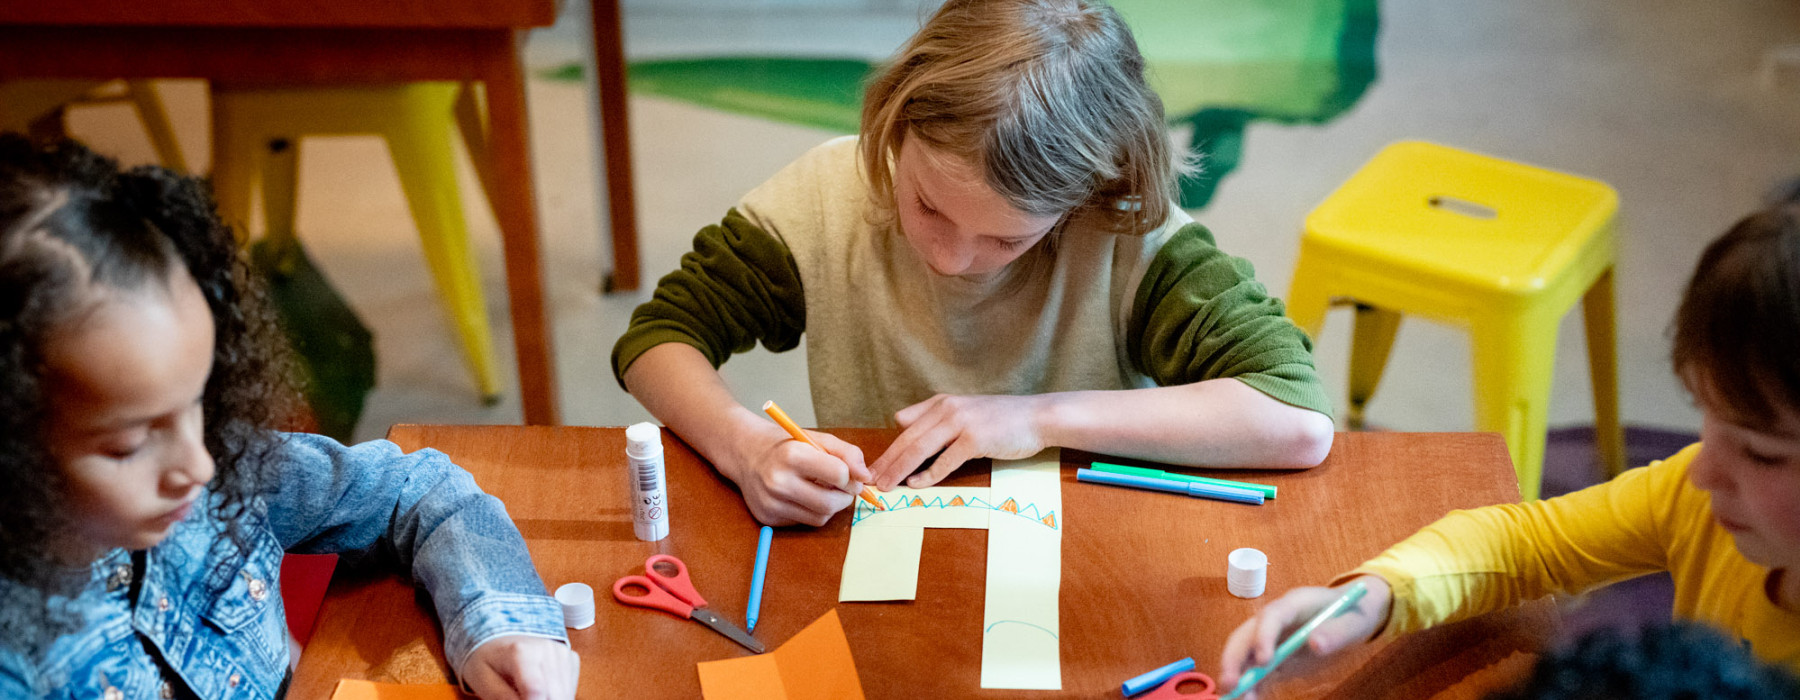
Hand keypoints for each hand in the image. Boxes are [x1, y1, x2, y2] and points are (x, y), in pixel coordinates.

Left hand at [462, 635, 579, 699]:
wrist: (500, 637)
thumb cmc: (489, 658)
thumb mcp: (483, 680)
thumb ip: (501, 697)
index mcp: (521, 652)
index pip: (536, 691)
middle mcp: (547, 649)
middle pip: (554, 695)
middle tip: (520, 697)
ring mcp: (562, 653)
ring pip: (565, 693)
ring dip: (548, 699)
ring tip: (527, 693)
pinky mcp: (571, 659)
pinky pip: (570, 688)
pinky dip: (557, 694)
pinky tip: (541, 691)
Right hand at [728, 422, 870, 525]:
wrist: (745, 454)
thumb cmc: (786, 445)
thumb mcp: (817, 439)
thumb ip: (847, 454)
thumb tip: (866, 477)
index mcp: (792, 455)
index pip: (839, 474)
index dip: (850, 476)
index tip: (849, 474)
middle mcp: (778, 481)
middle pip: (830, 503)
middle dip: (846, 497)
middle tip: (845, 488)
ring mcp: (771, 503)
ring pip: (820, 517)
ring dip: (830, 506)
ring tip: (822, 490)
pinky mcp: (768, 518)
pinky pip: (805, 522)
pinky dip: (812, 512)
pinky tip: (803, 497)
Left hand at [869, 394, 1049, 489]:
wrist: (1037, 417)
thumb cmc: (1002, 419)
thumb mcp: (964, 411)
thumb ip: (934, 416)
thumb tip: (901, 422)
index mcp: (942, 403)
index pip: (905, 428)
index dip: (888, 449)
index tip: (873, 467)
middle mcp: (947, 409)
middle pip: (908, 439)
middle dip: (887, 462)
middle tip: (869, 481)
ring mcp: (961, 423)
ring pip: (920, 449)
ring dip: (900, 469)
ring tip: (885, 486)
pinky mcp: (975, 439)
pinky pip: (945, 460)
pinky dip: (929, 474)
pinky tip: (916, 484)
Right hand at [1217, 576, 1391, 698]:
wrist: (1352, 614)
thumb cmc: (1353, 614)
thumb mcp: (1354, 622)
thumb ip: (1337, 632)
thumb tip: (1315, 644)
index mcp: (1294, 604)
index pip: (1271, 615)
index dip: (1263, 636)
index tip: (1265, 661)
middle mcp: (1275, 620)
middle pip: (1245, 635)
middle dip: (1234, 659)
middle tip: (1231, 684)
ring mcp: (1271, 638)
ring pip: (1244, 654)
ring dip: (1237, 675)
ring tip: (1238, 699)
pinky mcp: (1274, 657)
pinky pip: (1256, 671)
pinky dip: (1250, 685)